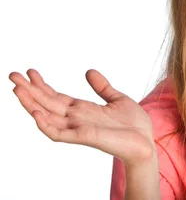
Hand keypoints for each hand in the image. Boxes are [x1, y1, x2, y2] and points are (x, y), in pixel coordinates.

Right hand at [9, 69, 155, 166]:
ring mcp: (78, 128)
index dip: (42, 85)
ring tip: (17, 90)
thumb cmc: (133, 124)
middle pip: (47, 103)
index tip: (30, 72)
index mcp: (83, 109)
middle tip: (13, 75)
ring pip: (47, 116)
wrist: (146, 141)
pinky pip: (59, 133)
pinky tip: (35, 112)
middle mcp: (76, 118)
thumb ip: (102, 87)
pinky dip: (45, 124)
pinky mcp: (84, 137)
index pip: (56, 97)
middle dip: (29, 90)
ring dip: (31, 104)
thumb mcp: (117, 98)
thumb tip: (89, 71)